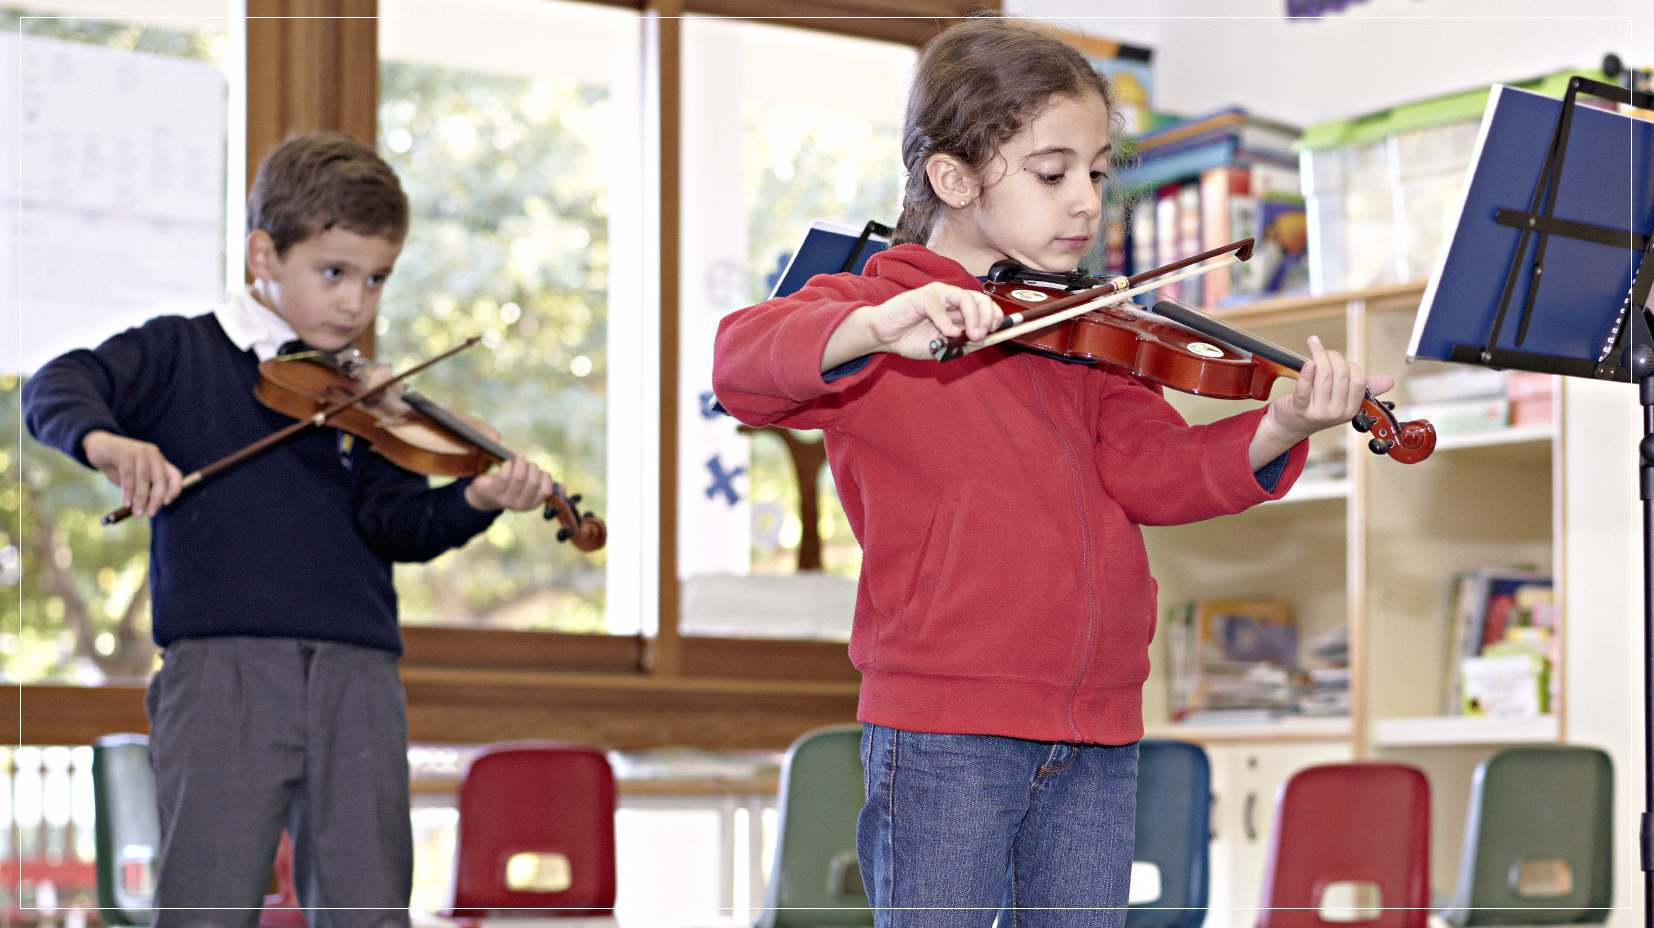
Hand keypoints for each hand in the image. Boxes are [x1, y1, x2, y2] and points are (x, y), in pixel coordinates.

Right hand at [82, 430, 182, 516]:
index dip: (175, 488)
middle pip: (160, 479)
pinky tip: (126, 503)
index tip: (168, 502)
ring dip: (141, 498)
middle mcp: (152, 455)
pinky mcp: (124, 454)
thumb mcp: (136, 477)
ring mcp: (139, 453)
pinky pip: (128, 476)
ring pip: (143, 479)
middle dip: (156, 498)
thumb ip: (145, 488)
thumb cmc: (120, 466)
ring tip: (137, 513)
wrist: (99, 447)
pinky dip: (128, 491)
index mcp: (159, 461)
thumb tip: (151, 508)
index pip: (175, 475)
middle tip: (151, 514)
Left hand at [465, 453, 555, 511]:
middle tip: (527, 462)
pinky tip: (508, 462)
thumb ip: (544, 486)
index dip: (544, 476)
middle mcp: (521, 505)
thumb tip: (565, 488)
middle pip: (533, 481)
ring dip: (521, 462)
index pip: (546, 489)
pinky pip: (505, 475)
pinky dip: (508, 464)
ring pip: (519, 477)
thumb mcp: (528, 490)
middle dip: (532, 467)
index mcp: (532, 504)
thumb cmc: (511, 488)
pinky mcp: (494, 490)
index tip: (538, 470)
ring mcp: (507, 499)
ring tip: (519, 457)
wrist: (485, 496)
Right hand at [821, 282, 1002, 369]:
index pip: (985, 306)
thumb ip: (962, 343)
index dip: (994, 317)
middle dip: (988, 317)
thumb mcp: (943, 347)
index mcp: (958, 309)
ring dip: (973, 318)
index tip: (994, 333)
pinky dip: (947, 322)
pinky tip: (947, 334)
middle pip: (981, 299)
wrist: (885, 336)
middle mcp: (951, 298)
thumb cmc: (911, 339)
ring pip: (966, 298)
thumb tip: (982, 340)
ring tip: (971, 335)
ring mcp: (938, 295)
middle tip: (982, 335)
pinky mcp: (923, 296)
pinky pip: (940, 307)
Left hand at [1248, 336, 1396, 469]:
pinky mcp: (1300, 409)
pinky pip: (1305, 388)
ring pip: (1324, 375)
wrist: (1289, 427)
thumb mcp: (1341, 402)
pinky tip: (1308, 362)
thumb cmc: (1315, 409)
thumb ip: (1364, 389)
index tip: (1338, 361)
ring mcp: (1319, 412)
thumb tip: (1389, 381)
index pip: (1358, 380)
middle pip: (1341, 373)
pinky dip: (1307, 372)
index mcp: (1351, 409)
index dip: (1349, 365)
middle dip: (1332, 356)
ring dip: (1318, 354)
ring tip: (1313, 344)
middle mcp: (1337, 412)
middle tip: (1323, 351)